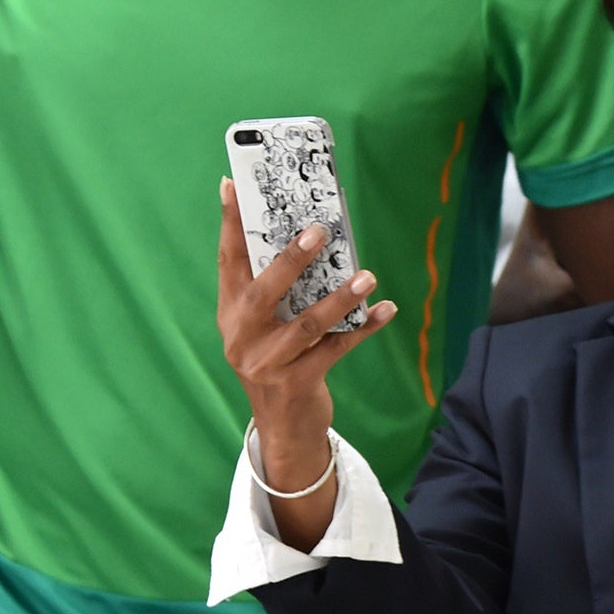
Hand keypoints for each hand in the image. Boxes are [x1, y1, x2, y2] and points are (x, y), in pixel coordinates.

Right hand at [216, 178, 395, 544]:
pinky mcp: (296, 384)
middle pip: (263, 292)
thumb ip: (272, 290)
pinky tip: (386, 310)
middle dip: (291, 260)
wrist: (284, 428)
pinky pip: (336, 350)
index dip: (230, 224)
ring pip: (306, 325)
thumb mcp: (262, 327)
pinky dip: (363, 329)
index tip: (232, 185)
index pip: (227, 262)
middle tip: (319, 231)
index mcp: (230, 314)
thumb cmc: (279, 361)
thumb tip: (303, 234)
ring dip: (340, 298)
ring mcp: (267, 363)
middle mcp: (241, 337)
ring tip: (367, 276)